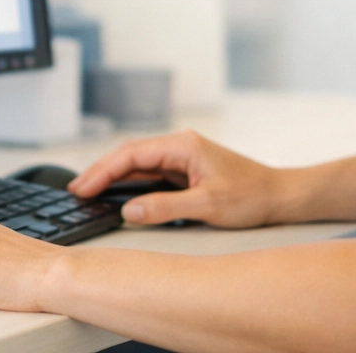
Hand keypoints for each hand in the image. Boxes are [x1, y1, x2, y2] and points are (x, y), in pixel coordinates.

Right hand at [70, 129, 281, 227]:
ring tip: (87, 192)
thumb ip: (165, 207)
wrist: (280, 195)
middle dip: (101, 172)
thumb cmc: (252, 196)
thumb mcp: (207, 206)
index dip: (102, 171)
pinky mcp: (186, 170)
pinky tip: (116, 194)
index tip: (81, 188)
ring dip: (113, 177)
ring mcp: (183, 157)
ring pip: (138, 163)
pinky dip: (130, 183)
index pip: (131, 154)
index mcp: (183, 146)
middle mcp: (180, 146)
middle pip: (130, 155)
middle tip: (75, 192)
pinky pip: (150, 173)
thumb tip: (128, 210)